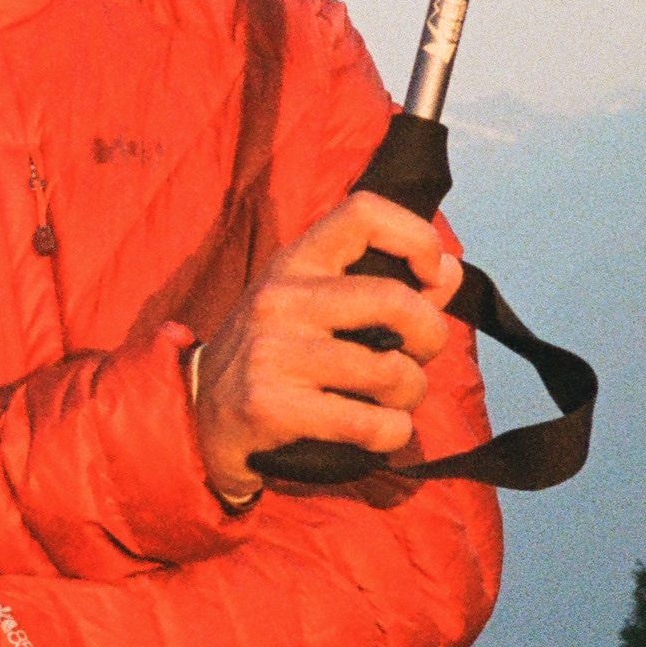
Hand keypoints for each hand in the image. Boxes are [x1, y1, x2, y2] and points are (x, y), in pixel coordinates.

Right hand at [187, 191, 464, 503]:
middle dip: (431, 336)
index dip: (416, 237)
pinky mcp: (271, 406)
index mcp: (295, 263)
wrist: (197, 414)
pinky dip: (392, 434)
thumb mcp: (314, 306)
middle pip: (395, 299)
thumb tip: (448, 271)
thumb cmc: (271, 355)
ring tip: (396, 403)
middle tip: (421, 356)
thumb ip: (383, 286)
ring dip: (411, 394)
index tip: (430, 274)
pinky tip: (380, 434)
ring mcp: (273, 352)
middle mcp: (281, 298)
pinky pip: (367, 423)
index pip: (363, 212)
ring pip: (389, 371)